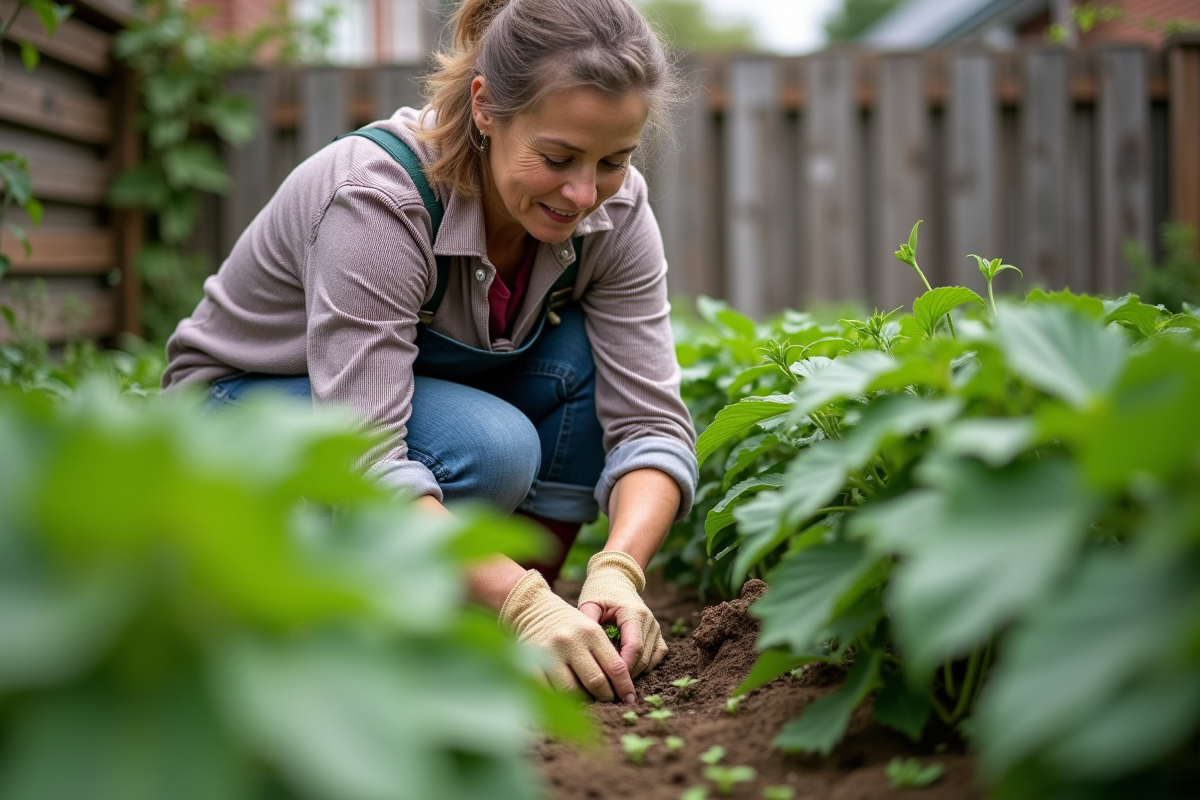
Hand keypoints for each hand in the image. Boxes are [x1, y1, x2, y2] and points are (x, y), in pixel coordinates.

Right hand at [499, 569, 636, 703]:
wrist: (534, 609)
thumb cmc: (569, 625)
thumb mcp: (591, 630)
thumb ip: (606, 654)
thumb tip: (621, 688)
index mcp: (591, 632)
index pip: (615, 666)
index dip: (624, 687)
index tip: (629, 699)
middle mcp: (571, 641)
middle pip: (596, 681)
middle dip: (606, 697)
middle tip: (609, 702)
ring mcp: (550, 652)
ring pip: (572, 691)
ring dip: (583, 701)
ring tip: (588, 701)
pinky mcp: (530, 662)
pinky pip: (548, 691)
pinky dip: (558, 701)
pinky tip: (565, 702)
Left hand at [577, 550, 667, 678]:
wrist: (616, 579)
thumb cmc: (599, 592)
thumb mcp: (589, 603)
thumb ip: (587, 622)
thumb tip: (581, 646)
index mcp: (633, 613)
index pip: (634, 647)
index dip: (623, 667)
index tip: (607, 679)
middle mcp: (649, 620)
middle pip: (643, 658)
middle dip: (627, 675)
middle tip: (608, 686)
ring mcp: (655, 627)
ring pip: (651, 660)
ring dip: (635, 672)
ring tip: (615, 680)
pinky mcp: (657, 632)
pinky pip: (657, 655)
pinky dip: (645, 666)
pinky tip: (629, 670)